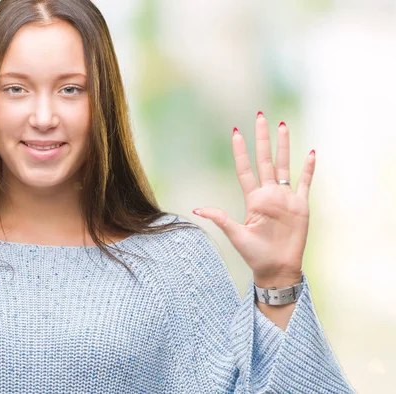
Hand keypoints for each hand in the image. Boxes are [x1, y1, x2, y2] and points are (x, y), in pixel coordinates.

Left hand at [192, 112, 313, 287]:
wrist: (276, 269)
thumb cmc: (254, 255)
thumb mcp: (235, 235)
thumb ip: (220, 219)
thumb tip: (197, 210)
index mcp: (253, 199)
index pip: (245, 169)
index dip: (241, 151)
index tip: (236, 132)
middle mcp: (268, 194)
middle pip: (264, 160)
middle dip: (262, 139)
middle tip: (260, 116)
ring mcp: (285, 198)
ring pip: (284, 165)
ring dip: (284, 146)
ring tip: (282, 126)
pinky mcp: (300, 206)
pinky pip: (305, 183)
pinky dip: (308, 169)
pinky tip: (311, 153)